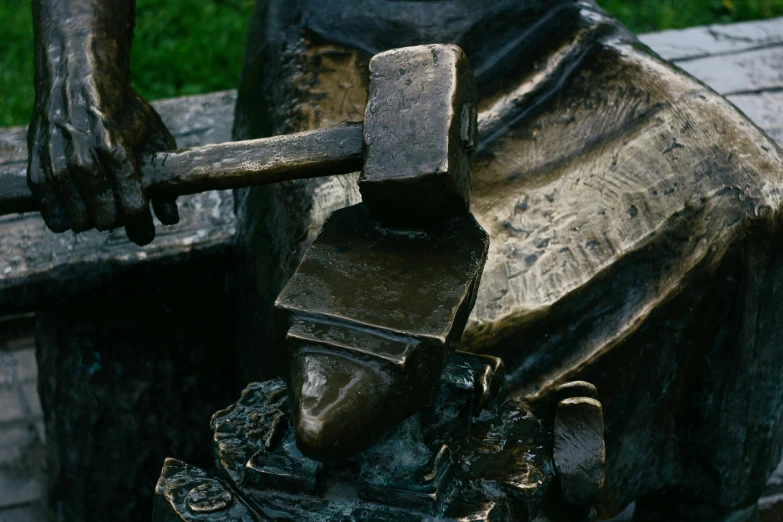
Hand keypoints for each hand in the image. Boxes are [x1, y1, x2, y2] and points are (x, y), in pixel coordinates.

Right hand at [27, 54, 177, 244]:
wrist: (76, 77)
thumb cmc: (122, 109)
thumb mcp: (153, 135)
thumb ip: (163, 177)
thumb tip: (171, 219)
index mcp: (116, 149)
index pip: (131, 207)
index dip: (141, 226)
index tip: (145, 233)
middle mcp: (83, 158)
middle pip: (106, 218)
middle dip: (118, 220)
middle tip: (121, 211)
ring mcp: (57, 164)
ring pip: (80, 220)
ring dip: (93, 219)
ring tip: (100, 206)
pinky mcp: (37, 169)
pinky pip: (53, 214)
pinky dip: (67, 219)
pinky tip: (78, 209)